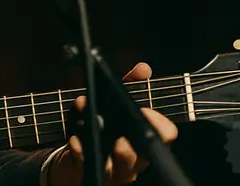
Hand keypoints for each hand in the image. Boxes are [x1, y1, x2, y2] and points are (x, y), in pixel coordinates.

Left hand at [48, 63, 177, 185]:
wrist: (77, 156)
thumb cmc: (104, 128)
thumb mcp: (116, 103)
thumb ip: (131, 85)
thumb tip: (144, 68)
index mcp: (144, 143)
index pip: (164, 136)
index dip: (160, 126)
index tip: (146, 112)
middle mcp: (133, 160)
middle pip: (141, 157)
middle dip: (131, 146)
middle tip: (122, 135)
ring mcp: (112, 170)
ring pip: (115, 165)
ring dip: (105, 145)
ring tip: (98, 129)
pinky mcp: (87, 171)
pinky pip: (86, 164)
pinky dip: (80, 151)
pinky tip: (75, 140)